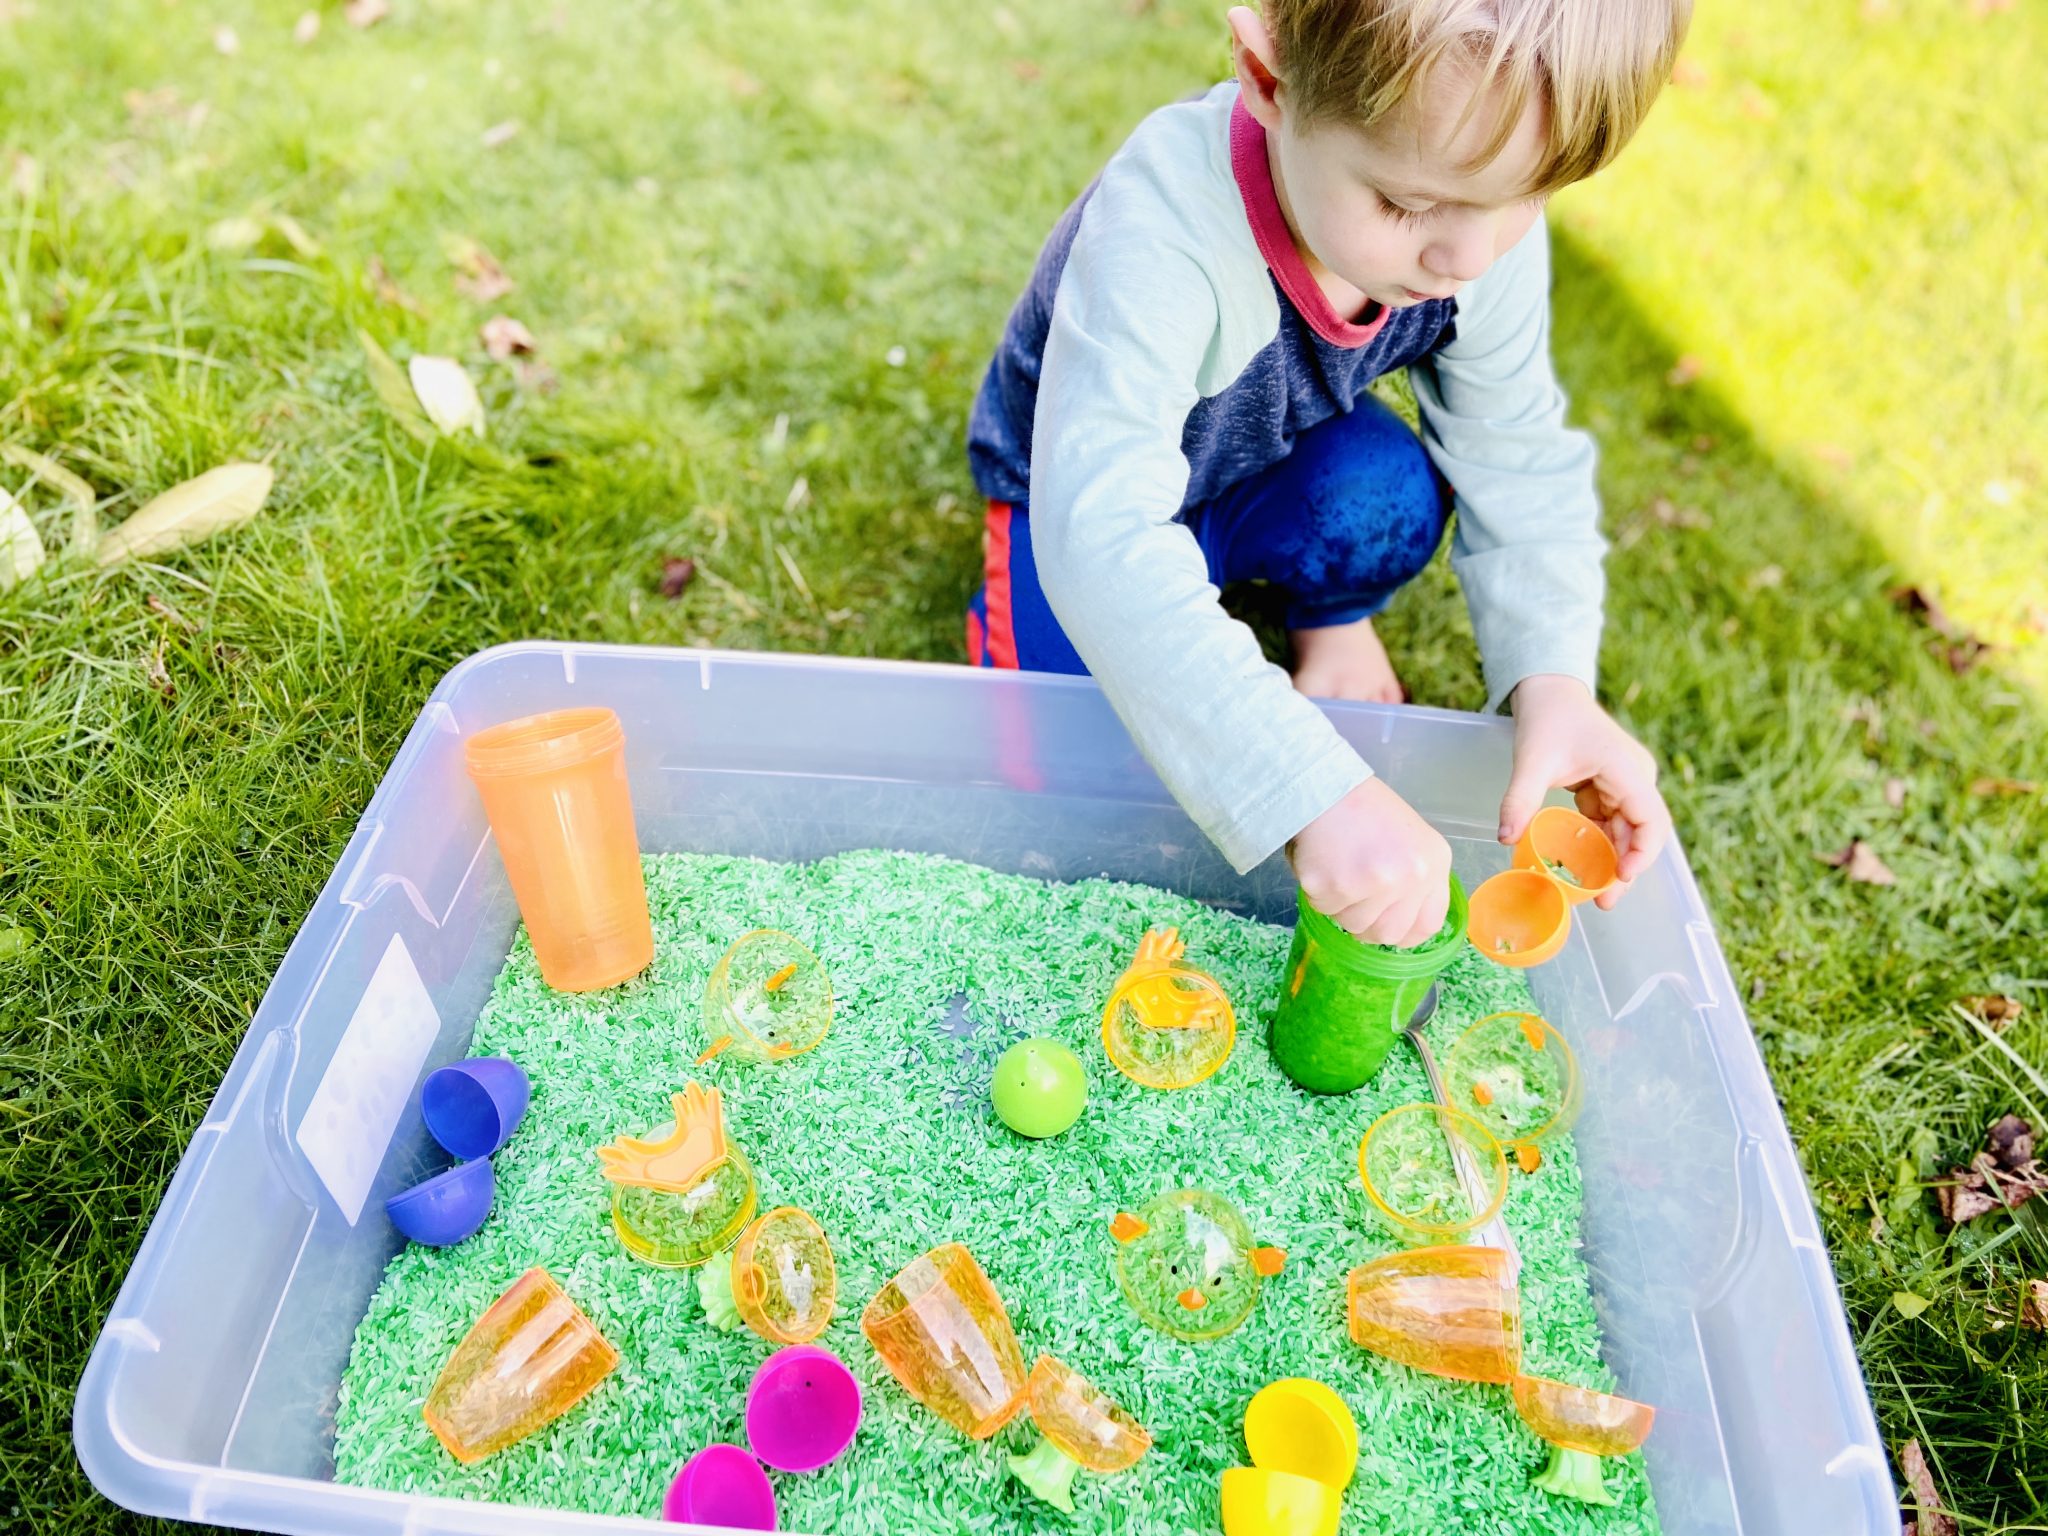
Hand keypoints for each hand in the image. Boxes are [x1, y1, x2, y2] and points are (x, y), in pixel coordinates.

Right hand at [1289, 776, 1454, 945]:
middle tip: (1352, 899)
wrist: (1324, 785)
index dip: (1405, 933)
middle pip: (1388, 934)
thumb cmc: (1365, 810)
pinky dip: (1317, 893)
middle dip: (1367, 924)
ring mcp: (1375, 883)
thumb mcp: (1410, 840)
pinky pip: (1324, 909)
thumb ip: (1415, 880)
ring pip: (1353, 925)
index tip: (1387, 926)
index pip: (1428, 925)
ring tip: (1336, 870)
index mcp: (1433, 863)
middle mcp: (1411, 876)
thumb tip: (1404, 923)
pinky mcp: (1336, 886)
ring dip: (1340, 906)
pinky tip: (1320, 863)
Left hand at [1500, 675, 1671, 910]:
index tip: (1621, 876)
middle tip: (1602, 902)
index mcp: (1628, 771)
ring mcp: (1624, 785)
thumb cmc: (1547, 718)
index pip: (1651, 821)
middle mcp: (1635, 779)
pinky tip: (1580, 865)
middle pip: (1642, 833)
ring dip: (1611, 860)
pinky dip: (1597, 843)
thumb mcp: (1532, 760)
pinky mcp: (1609, 788)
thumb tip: (1505, 839)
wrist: (1548, 691)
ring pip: (1626, 832)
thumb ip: (1520, 800)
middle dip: (1625, 868)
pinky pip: (1609, 823)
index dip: (1642, 853)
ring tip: (1591, 892)